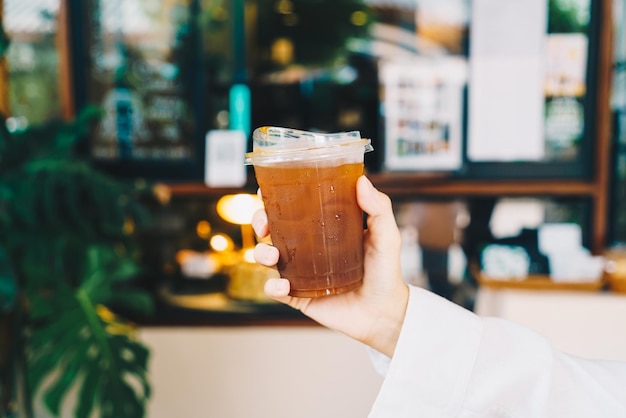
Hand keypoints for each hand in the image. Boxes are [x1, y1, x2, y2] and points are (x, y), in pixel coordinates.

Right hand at [252, 175, 408, 356]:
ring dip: (261, 252)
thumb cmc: (385, 271)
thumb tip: (362, 180)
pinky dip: (272, 287)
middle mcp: (307, 248)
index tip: (265, 192)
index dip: (275, 198)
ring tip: (272, 255)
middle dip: (260, 221)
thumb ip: (378, 208)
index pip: (293, 207)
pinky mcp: (299, 296)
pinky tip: (281, 285)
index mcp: (323, 227)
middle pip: (272, 228)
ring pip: (267, 257)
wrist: (385, 312)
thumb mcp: (386, 235)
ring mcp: (301, 272)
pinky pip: (276, 290)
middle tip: (263, 225)